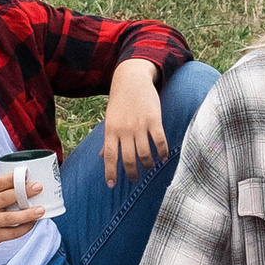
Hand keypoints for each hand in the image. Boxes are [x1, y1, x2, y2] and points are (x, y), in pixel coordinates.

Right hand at [0, 169, 45, 250]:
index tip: (26, 174)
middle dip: (23, 192)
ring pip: (10, 218)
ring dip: (27, 214)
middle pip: (5, 198)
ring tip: (41, 210)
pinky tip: (33, 222)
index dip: (12, 178)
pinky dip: (25, 228)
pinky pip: (13, 233)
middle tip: (38, 187)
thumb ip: (3, 188)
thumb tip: (30, 180)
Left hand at [100, 60, 166, 185]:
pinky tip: (162, 158)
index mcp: (110, 130)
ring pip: (144, 153)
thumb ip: (108, 138)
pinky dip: (162, 153)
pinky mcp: (154, 119)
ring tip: (149, 167)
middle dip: (131, 173)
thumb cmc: (119, 101)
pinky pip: (159, 141)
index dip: (110, 172)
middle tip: (134, 179)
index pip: (109, 156)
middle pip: (128, 159)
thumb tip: (101, 157)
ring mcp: (139, 125)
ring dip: (148, 164)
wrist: (131, 79)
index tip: (111, 185)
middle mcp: (124, 130)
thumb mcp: (110, 119)